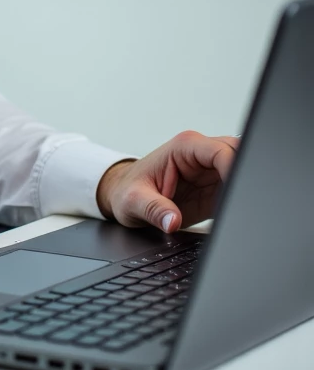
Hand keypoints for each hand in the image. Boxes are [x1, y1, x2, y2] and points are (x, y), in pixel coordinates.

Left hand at [96, 131, 238, 233]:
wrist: (124, 197)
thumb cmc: (128, 191)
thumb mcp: (134, 201)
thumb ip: (154, 210)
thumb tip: (172, 222)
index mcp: (184, 148)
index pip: (221, 151)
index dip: (235, 168)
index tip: (237, 191)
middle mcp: (202, 155)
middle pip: (240, 155)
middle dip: (247, 176)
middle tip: (244, 203)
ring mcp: (212, 171)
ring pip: (244, 172)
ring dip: (245, 189)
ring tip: (240, 211)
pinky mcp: (217, 189)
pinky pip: (238, 191)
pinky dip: (241, 201)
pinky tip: (235, 215)